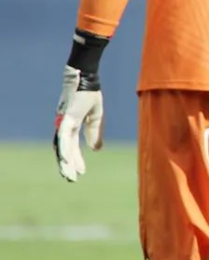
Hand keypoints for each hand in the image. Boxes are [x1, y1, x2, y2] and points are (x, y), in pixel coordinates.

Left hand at [53, 66, 103, 181]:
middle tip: (72, 180)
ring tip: (68, 175)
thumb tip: (96, 149)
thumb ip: (95, 132)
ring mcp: (63, 123)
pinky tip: (65, 160)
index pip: (73, 147)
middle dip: (68, 165)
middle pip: (65, 150)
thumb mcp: (96, 117)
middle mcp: (64, 126)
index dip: (76, 160)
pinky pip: (64, 137)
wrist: (86, 79)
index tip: (81, 173)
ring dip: (64, 162)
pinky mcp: (65, 119)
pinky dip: (64, 149)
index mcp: (72, 125)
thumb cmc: (90, 94)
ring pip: (62, 147)